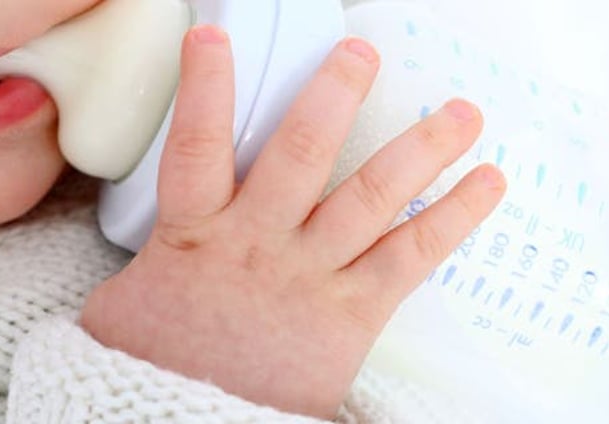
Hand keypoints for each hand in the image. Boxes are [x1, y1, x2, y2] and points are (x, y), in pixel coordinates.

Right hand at [81, 25, 505, 417]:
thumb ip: (143, 263)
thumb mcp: (122, 305)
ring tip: (463, 112)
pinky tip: (486, 185)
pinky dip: (452, 218)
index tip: (213, 38)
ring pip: (370, 196)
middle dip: (334, 94)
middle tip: (362, 54)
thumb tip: (141, 250)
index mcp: (194, 236)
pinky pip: (408, 258)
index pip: (196, 143)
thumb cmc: (155, 370)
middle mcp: (257, 245)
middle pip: (302, 152)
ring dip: (421, 148)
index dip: (205, 84)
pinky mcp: (351, 314)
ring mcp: (308, 277)